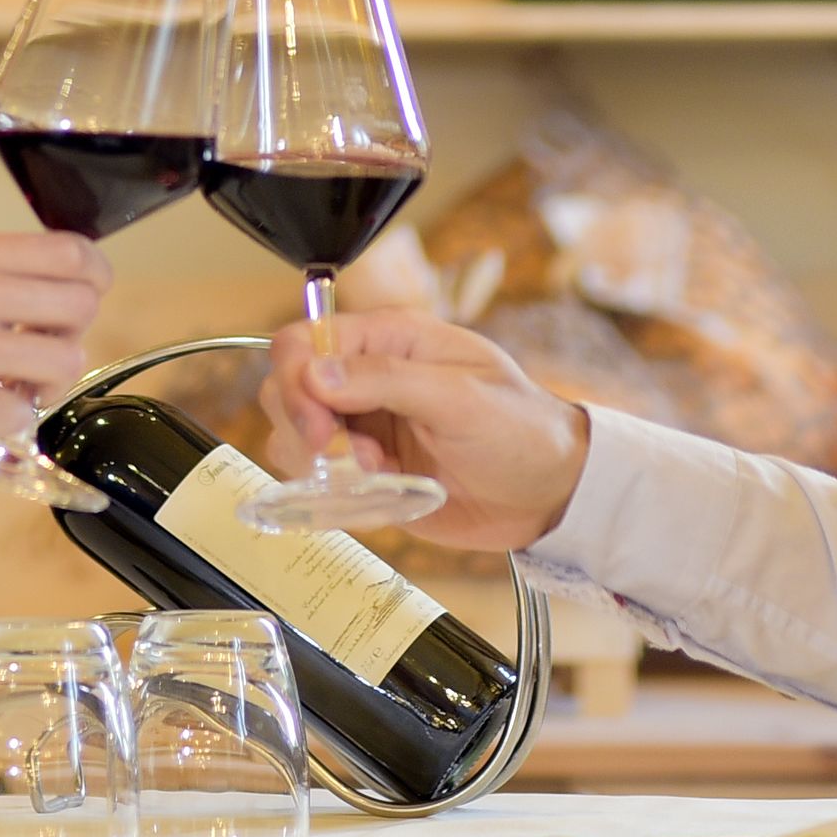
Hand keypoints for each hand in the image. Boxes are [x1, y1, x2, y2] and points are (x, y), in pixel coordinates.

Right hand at [0, 229, 111, 471]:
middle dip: (72, 335)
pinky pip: (28, 414)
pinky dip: (10, 422)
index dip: (93, 277)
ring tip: (10, 385)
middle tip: (39, 352)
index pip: (69, 251)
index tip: (86, 296)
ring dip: (48, 384)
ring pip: (67, 361)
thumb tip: (72, 285)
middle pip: (81, 304)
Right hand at [259, 310, 591, 550]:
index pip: (302, 341)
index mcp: (389, 341)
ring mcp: (364, 428)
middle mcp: (368, 379)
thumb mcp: (461, 398)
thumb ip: (386, 380)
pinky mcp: (366, 474)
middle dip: (307, 431)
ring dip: (323, 467)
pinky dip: (336, 496)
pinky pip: (320, 483)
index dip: (295, 381)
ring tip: (380, 475)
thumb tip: (314, 372)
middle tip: (357, 460)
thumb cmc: (522, 430)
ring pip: (293, 440)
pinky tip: (383, 495)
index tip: (319, 426)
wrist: (551, 493)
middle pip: (286, 391)